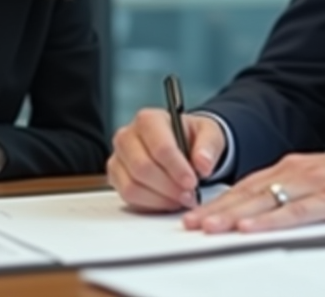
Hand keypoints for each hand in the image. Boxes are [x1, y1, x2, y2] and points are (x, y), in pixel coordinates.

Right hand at [108, 107, 224, 211]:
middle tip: (189, 195)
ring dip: (160, 198)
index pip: (159, 147)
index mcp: (149, 120)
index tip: (192, 182)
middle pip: (142, 168)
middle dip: (169, 186)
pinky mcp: (116, 176)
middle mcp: (128, 136)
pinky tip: (168, 200)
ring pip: (132, 186)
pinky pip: (128, 197)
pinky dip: (150, 204)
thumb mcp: (209, 133)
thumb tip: (203, 164)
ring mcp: (119, 157)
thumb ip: (209, 145)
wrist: (181, 144)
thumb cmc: (191, 136)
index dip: (176, 168)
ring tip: (181, 198)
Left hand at [184, 148, 324, 232]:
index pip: (246, 186)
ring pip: (265, 200)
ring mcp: (313, 183)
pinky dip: (271, 220)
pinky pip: (295, 212)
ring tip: (209, 227)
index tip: (195, 215)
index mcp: (290, 168)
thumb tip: (259, 213)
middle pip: (248, 193)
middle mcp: (296, 171)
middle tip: (191, 225)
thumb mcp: (317, 182)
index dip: (219, 202)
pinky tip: (252, 228)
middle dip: (217, 210)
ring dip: (234, 215)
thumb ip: (290, 193)